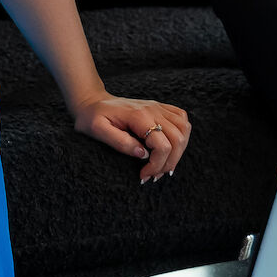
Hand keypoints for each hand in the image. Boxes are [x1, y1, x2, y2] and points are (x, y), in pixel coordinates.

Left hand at [73, 92, 191, 182]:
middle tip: (153, 175)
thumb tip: (142, 154)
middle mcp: (152, 109)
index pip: (162, 145)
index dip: (156, 165)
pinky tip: (170, 146)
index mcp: (138, 116)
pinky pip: (182, 118)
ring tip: (163, 164)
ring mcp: (157, 107)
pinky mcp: (159, 108)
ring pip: (184, 129)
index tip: (143, 175)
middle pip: (177, 139)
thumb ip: (119, 142)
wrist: (92, 101)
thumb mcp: (97, 130)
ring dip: (179, 151)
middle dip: (169, 163)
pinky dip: (182, 134)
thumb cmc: (92, 117)